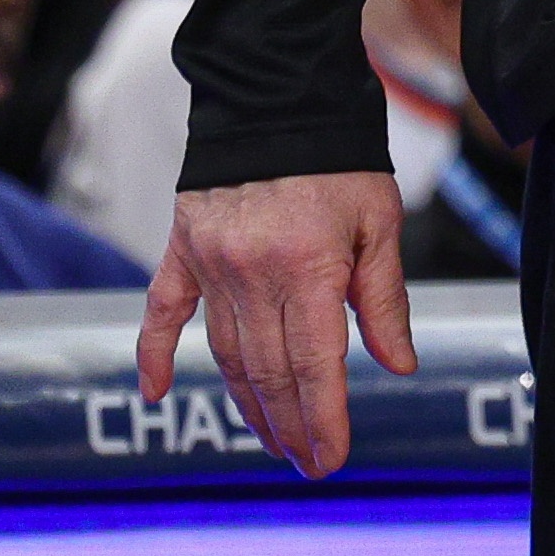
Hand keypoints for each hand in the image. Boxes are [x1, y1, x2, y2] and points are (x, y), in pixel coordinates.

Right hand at [137, 170, 418, 477]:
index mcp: (309, 267)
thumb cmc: (340, 158)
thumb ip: (385, 298)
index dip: (325, 419)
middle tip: (307, 461)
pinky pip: (161, 312)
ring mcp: (210, 264)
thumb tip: (399, 366)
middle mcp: (254, 274)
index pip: (316, 364)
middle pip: (269, 371)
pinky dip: (155, 355)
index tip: (332, 459)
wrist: (277, 94)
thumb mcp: (380, 221)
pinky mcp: (182, 250)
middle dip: (291, 424)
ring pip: (226, 353)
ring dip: (248, 403)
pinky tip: (156, 395)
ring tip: (270, 438)